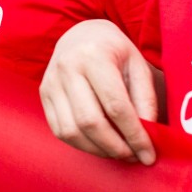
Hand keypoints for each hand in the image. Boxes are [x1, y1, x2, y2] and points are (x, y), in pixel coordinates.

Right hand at [39, 20, 157, 164]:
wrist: (83, 35)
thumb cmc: (115, 51)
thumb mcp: (138, 66)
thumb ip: (145, 99)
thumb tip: (148, 136)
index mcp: (94, 55)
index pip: (115, 105)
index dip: (134, 135)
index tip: (148, 154)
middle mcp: (67, 67)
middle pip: (90, 121)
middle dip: (115, 146)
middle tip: (133, 155)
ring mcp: (51, 81)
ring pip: (71, 130)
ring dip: (98, 149)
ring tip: (117, 151)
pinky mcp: (43, 94)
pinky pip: (59, 130)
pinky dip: (81, 144)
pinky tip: (98, 143)